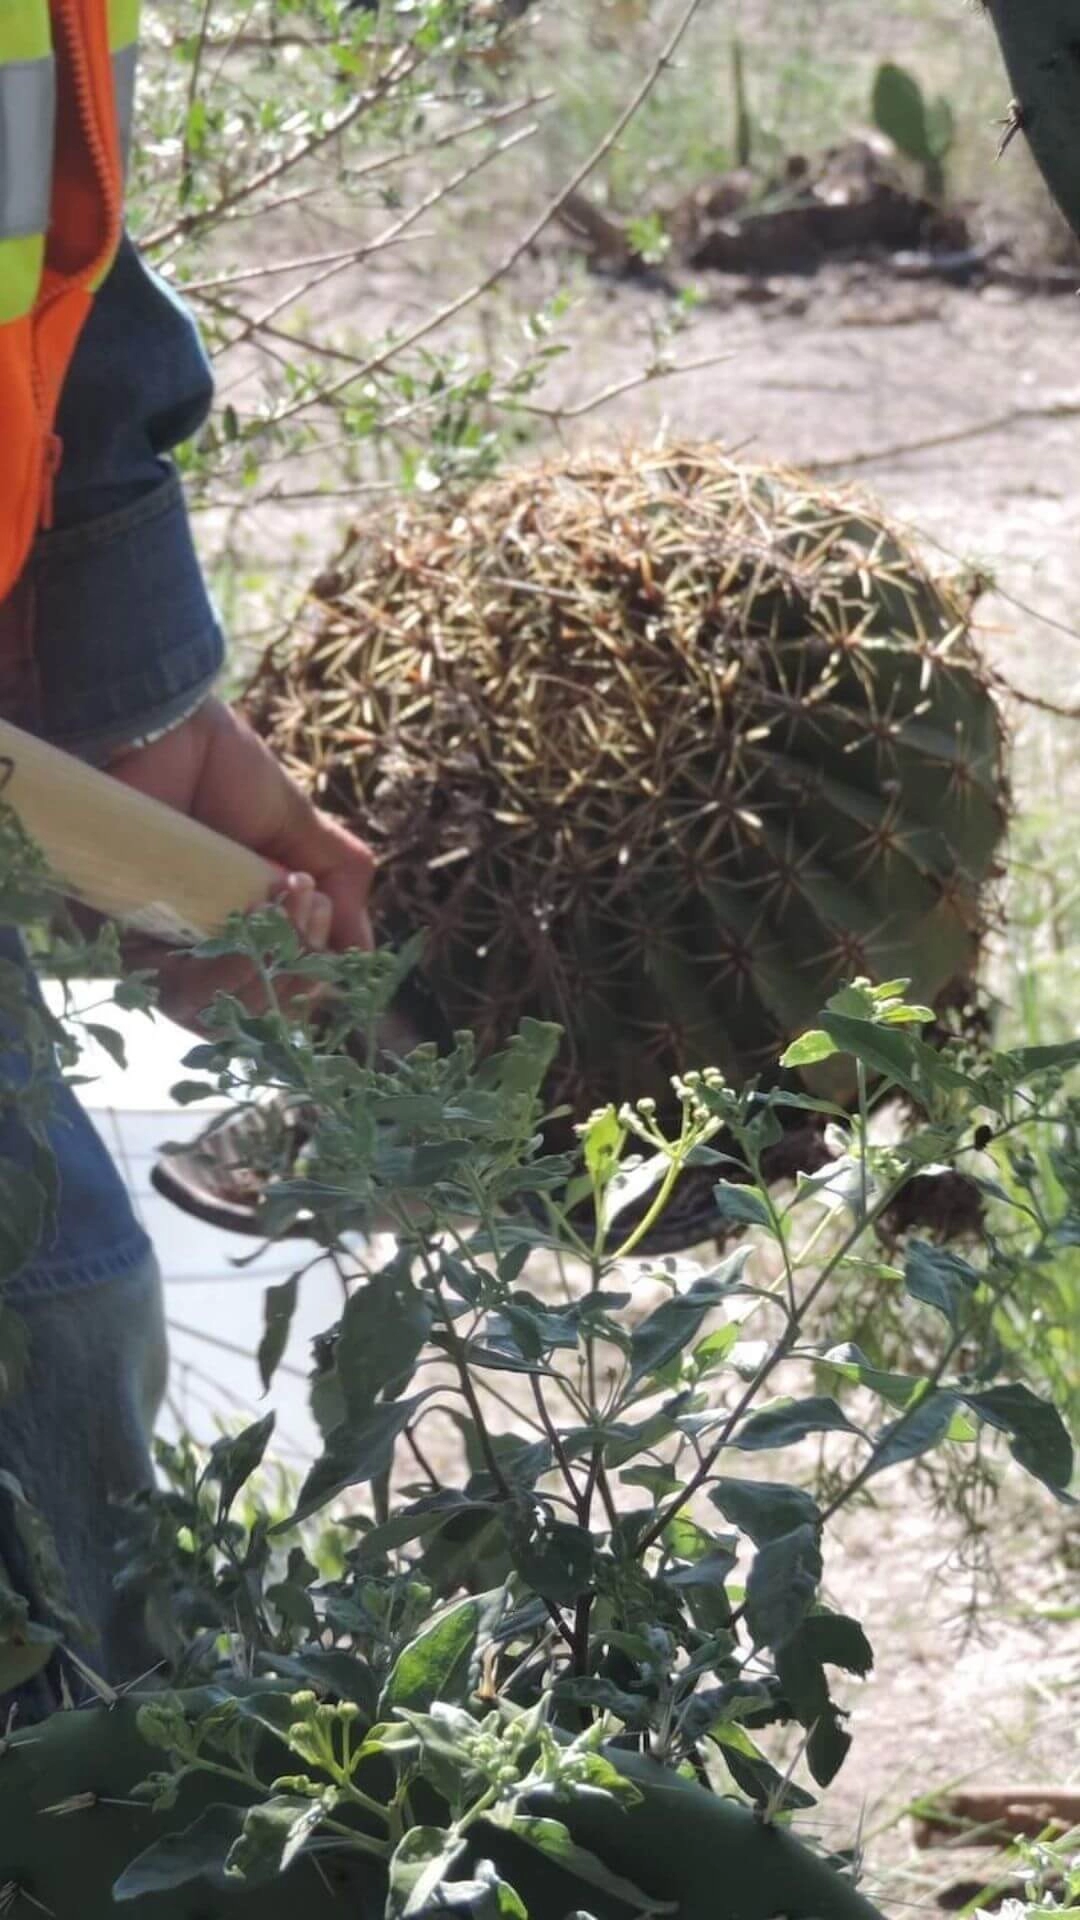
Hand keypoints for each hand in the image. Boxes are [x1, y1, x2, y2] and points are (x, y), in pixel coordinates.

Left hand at [106, 696, 374, 1030]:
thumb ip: (341, 883)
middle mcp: (192, 947)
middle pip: (247, 1011)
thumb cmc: (225, 771)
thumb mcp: (301, 828)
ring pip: (210, 1011)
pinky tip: (257, 909)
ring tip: (292, 903)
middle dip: (296, 971)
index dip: (310, 975)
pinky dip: (229, 965)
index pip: (276, 990)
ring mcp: (152, 949)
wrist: (167, 727)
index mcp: (235, 927)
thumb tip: (360, 954)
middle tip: (311, 905)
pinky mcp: (113, 939)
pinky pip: (172, 989)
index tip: (325, 912)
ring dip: (268, 969)